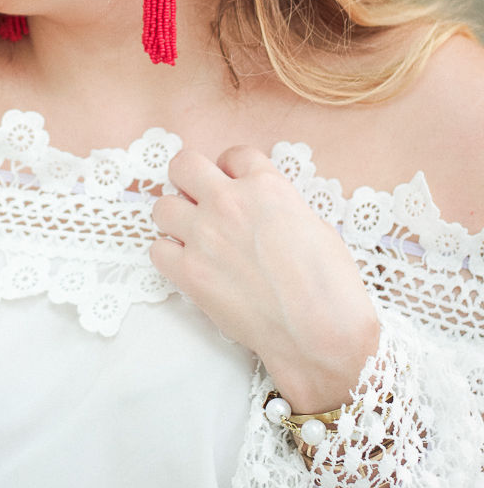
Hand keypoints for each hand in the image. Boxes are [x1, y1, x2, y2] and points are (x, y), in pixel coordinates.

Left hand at [150, 145, 380, 413]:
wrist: (320, 333)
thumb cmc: (330, 285)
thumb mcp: (315, 225)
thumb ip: (281, 207)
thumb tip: (265, 211)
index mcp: (267, 186)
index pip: (234, 154)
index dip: (231, 169)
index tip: (232, 183)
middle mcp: (230, 202)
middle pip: (183, 165)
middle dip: (189, 179)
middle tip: (199, 198)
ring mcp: (205, 236)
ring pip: (162, 206)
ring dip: (175, 218)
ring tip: (192, 236)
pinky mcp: (190, 272)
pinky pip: (157, 250)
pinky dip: (168, 256)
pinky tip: (187, 265)